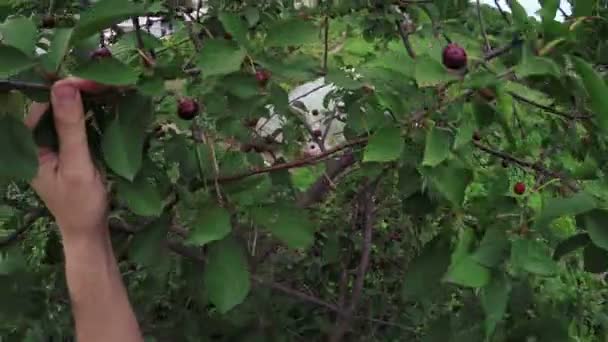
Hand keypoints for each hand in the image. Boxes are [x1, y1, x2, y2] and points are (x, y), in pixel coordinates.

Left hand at [25, 78, 107, 240]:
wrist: (89, 229)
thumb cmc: (81, 203)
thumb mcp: (76, 165)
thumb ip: (69, 126)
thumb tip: (64, 85)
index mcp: (25, 144)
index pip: (42, 103)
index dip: (66, 87)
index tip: (94, 79)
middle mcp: (32, 138)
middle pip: (52, 102)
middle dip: (78, 88)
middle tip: (108, 79)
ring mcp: (48, 141)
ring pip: (64, 108)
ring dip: (86, 96)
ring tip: (110, 85)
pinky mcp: (64, 144)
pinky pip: (74, 120)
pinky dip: (90, 109)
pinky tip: (106, 100)